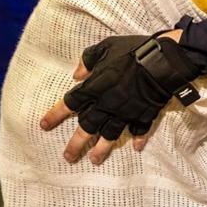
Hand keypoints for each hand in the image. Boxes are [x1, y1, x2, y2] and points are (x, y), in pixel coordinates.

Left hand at [39, 34, 177, 164]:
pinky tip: (136, 147)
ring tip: (95, 160)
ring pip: (110, 134)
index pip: (71, 103)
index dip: (56, 114)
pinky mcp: (144, 113)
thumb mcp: (106, 46)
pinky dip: (138, 138)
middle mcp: (108, 103)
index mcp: (96, 86)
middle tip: (69, 157)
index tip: (44, 126)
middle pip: (88, 126)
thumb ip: (88, 59)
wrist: (163, 60)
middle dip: (76, 144)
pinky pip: (140, 129)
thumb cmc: (134, 50)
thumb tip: (76, 74)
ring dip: (102, 149)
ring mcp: (126, 111)